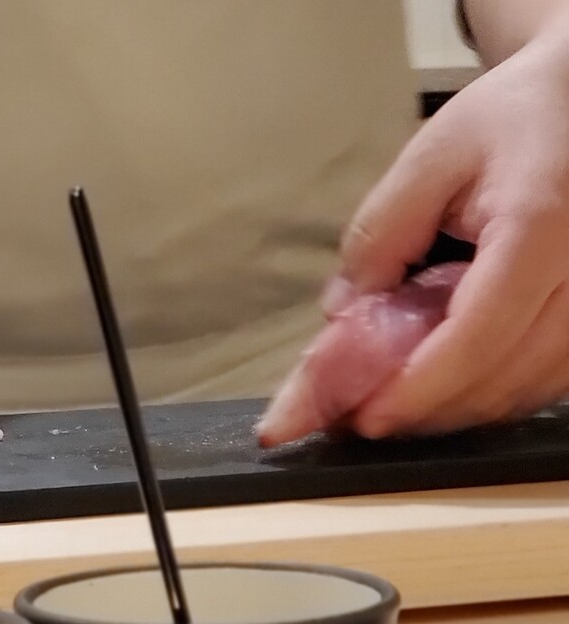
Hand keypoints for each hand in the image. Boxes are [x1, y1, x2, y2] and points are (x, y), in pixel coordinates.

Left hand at [320, 39, 568, 437]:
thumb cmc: (507, 121)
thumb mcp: (428, 160)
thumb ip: (379, 238)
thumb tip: (341, 314)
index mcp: (541, 231)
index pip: (478, 336)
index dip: (418, 389)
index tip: (364, 417)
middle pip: (503, 379)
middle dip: (426, 411)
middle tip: (360, 418)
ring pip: (526, 392)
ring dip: (453, 410)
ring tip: (391, 405)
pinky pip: (543, 380)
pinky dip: (486, 392)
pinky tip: (442, 387)